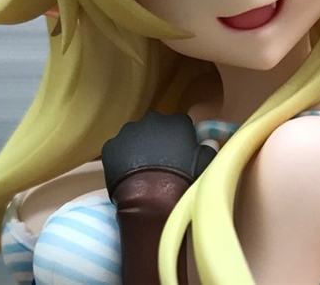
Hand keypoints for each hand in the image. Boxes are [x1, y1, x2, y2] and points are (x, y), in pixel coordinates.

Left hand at [101, 111, 216, 197]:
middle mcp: (152, 120)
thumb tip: (209, 141)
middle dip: (157, 139)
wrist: (153, 199)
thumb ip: (207, 148)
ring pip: (134, 136)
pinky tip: (126, 174)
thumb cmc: (184, 180)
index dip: (179, 138)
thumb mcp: (205, 164)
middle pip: (155, 127)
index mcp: (176, 122)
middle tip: (159, 161)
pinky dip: (120, 158)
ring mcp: (128, 131)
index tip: (180, 152)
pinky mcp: (110, 145)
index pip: (179, 124)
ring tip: (141, 169)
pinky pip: (116, 149)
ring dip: (137, 147)